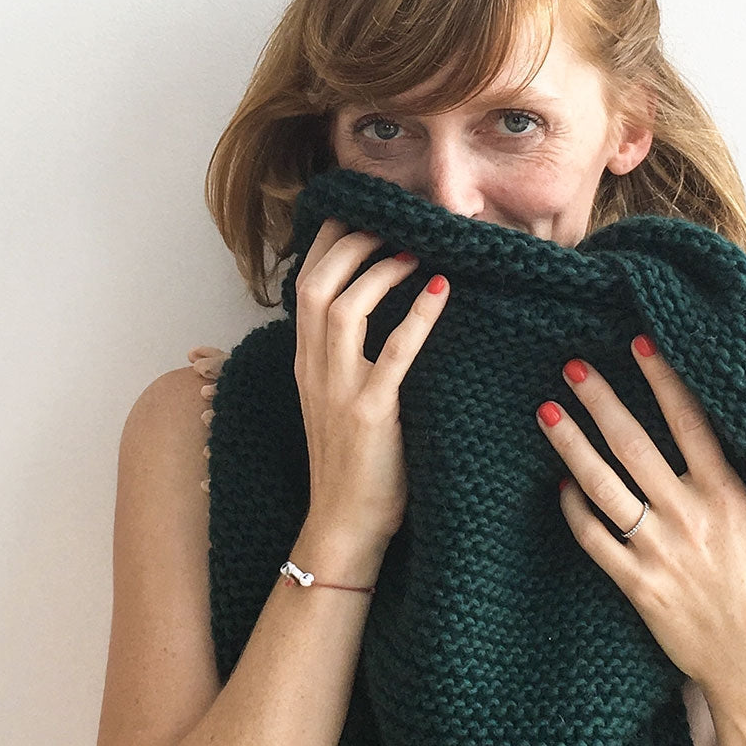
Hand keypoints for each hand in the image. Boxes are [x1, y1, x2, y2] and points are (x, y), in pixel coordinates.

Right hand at [291, 217, 449, 545]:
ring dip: (380, 271)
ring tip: (415, 251)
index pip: (305, 285)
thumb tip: (380, 318)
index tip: (362, 218)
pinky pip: (392, 354)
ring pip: (343, 309)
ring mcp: (338, 391)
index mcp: (306, 364)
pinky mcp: (370, 415)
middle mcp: (314, 371)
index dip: (330, 245)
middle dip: (351, 244)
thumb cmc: (355, 468)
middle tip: (391, 225)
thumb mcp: (338, 404)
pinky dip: (417, 317)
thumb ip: (348, 362)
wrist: (344, 527)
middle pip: (316, 284)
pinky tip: (440, 290)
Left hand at [535, 336, 745, 695]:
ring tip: (547, 413)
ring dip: (573, 447)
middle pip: (635, 445)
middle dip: (601, 402)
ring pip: (605, 487)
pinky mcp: (638, 586)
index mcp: (732, 496)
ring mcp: (661, 551)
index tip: (638, 342)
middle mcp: (692, 516)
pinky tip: (559, 488)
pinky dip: (574, 512)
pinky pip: (596, 541)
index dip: (663, 379)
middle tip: (572, 366)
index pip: (691, 423)